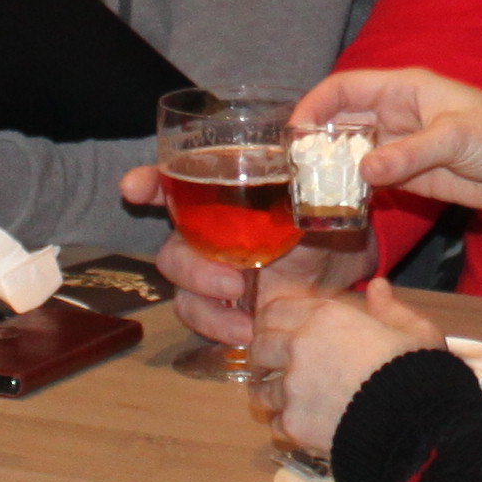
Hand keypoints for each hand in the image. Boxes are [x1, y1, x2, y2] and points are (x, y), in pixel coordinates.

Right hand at [115, 163, 361, 345]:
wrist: (348, 266)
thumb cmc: (327, 218)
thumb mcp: (319, 197)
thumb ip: (306, 177)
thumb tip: (304, 149)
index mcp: (223, 191)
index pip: (173, 182)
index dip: (148, 183)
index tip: (133, 188)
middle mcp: (206, 228)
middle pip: (173, 246)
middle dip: (191, 267)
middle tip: (234, 283)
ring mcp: (211, 267)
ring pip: (181, 286)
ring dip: (205, 304)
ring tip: (245, 319)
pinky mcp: (224, 303)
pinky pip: (201, 315)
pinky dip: (219, 326)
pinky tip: (247, 333)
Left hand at [254, 276, 447, 459]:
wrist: (411, 424)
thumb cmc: (416, 371)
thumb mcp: (415, 330)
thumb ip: (390, 307)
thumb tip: (378, 286)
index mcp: (325, 318)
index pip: (275, 311)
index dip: (274, 320)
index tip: (279, 330)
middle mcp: (299, 348)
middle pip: (259, 347)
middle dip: (264, 354)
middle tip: (273, 363)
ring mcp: (292, 388)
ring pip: (261, 388)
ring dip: (269, 391)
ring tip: (282, 397)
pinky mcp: (293, 424)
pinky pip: (275, 422)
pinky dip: (284, 423)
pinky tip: (300, 424)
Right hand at [298, 69, 481, 212]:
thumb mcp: (455, 137)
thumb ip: (409, 154)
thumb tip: (363, 171)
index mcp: (403, 88)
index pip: (344, 88)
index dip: (314, 105)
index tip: (293, 134)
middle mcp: (394, 114)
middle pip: (340, 123)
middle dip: (315, 143)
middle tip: (293, 171)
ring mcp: (399, 147)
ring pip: (351, 155)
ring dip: (331, 171)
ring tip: (308, 192)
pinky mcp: (408, 177)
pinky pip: (370, 181)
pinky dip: (352, 192)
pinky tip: (338, 206)